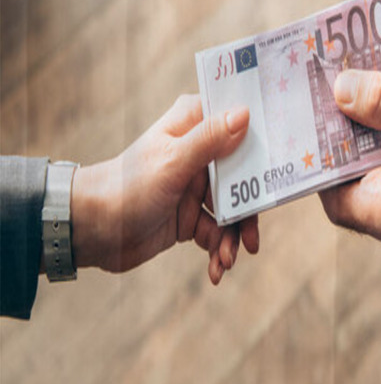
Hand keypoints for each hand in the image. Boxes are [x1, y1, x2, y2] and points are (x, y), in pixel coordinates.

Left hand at [68, 95, 259, 284]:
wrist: (90, 231)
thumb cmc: (126, 186)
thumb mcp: (173, 163)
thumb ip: (210, 140)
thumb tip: (246, 113)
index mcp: (194, 126)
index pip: (239, 122)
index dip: (264, 138)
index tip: (287, 157)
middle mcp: (200, 152)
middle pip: (246, 174)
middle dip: (251, 210)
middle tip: (253, 235)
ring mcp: (197, 186)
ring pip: (235, 209)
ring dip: (234, 237)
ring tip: (227, 261)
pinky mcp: (192, 216)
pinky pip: (219, 233)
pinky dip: (220, 251)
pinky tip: (216, 270)